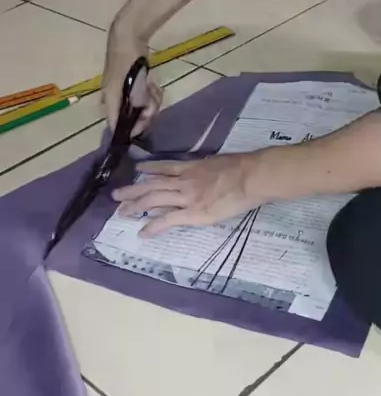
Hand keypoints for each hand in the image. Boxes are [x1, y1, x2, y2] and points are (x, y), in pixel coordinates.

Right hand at [103, 22, 161, 134]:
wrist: (127, 38)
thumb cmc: (128, 62)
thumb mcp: (134, 86)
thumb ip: (137, 105)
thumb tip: (138, 124)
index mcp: (110, 100)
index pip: (114, 125)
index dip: (129, 130)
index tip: (143, 129)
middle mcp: (113, 99)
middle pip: (130, 116)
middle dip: (146, 111)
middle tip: (154, 102)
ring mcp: (122, 91)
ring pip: (138, 106)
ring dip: (150, 100)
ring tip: (155, 90)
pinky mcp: (130, 84)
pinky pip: (141, 95)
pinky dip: (149, 93)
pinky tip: (153, 84)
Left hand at [112, 153, 264, 235]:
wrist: (250, 176)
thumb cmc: (242, 167)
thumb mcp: (219, 162)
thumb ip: (209, 168)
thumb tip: (210, 171)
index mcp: (192, 167)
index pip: (165, 167)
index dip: (150, 168)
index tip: (138, 170)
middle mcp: (184, 180)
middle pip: (152, 184)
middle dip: (133, 190)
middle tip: (116, 195)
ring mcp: (186, 197)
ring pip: (154, 199)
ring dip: (135, 205)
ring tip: (121, 212)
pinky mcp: (193, 213)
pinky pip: (168, 220)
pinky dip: (153, 226)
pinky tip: (142, 233)